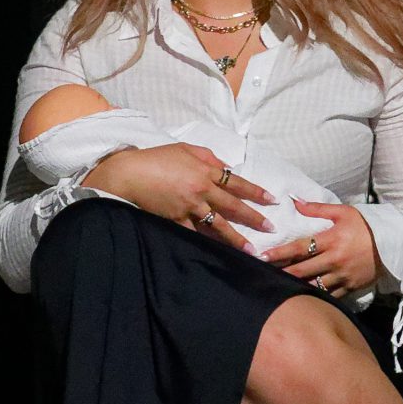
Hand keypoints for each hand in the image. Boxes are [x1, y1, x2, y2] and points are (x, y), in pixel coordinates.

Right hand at [82, 143, 275, 248]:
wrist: (130, 174)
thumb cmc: (156, 158)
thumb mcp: (185, 149)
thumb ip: (208, 157)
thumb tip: (225, 167)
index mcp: (205, 171)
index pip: (237, 183)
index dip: (256, 192)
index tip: (272, 200)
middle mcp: (201, 191)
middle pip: (233, 206)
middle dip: (254, 218)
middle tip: (270, 228)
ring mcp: (189, 208)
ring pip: (218, 226)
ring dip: (236, 239)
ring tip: (250, 250)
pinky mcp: (176, 220)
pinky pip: (195, 234)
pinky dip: (206, 244)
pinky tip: (218, 254)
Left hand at [260, 199, 380, 297]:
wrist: (394, 245)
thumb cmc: (366, 226)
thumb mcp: (344, 212)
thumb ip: (317, 208)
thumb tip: (294, 201)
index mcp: (332, 239)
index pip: (300, 248)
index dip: (280, 253)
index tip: (262, 256)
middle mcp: (335, 260)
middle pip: (302, 270)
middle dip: (280, 274)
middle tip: (260, 276)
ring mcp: (342, 276)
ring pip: (312, 286)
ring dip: (293, 288)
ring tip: (275, 289)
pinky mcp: (349, 288)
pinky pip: (328, 297)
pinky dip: (313, 298)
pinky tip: (298, 300)